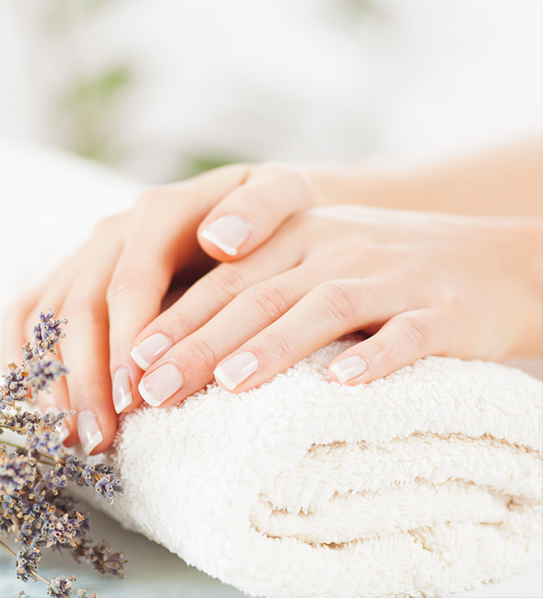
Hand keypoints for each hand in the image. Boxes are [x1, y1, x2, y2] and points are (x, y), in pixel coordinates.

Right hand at [1, 163, 319, 453]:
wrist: (248, 211)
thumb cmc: (271, 216)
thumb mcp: (282, 193)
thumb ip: (263, 205)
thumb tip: (221, 240)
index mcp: (159, 212)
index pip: (131, 282)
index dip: (125, 342)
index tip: (133, 399)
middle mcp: (113, 233)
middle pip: (80, 306)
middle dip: (85, 377)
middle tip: (97, 438)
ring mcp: (87, 254)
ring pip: (47, 316)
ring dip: (51, 379)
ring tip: (68, 438)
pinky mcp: (71, 276)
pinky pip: (27, 314)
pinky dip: (22, 358)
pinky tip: (36, 407)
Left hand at [132, 205, 542, 408]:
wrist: (498, 260)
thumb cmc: (382, 271)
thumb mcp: (314, 261)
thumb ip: (252, 287)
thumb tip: (169, 344)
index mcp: (295, 237)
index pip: (221, 278)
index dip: (173, 319)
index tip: (128, 362)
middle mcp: (335, 247)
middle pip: (257, 295)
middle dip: (199, 342)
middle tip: (151, 389)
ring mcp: (391, 275)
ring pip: (324, 307)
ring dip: (274, 346)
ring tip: (228, 382)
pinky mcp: (444, 309)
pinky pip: (408, 332)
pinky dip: (377, 356)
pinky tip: (345, 382)